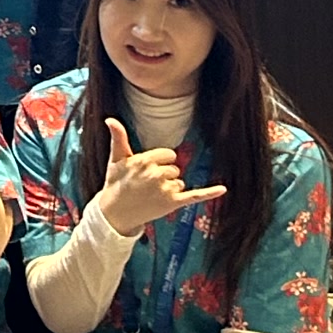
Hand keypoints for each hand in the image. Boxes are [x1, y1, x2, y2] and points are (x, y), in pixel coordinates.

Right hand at [93, 117, 227, 232]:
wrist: (114, 214)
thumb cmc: (116, 184)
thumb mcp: (116, 159)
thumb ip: (118, 137)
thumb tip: (110, 119)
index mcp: (144, 160)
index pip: (167, 155)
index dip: (158, 162)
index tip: (145, 172)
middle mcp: (156, 174)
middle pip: (174, 168)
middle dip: (163, 176)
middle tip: (145, 186)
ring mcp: (165, 189)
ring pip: (179, 182)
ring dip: (169, 188)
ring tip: (151, 196)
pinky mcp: (173, 203)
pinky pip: (194, 195)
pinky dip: (209, 193)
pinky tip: (223, 189)